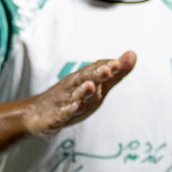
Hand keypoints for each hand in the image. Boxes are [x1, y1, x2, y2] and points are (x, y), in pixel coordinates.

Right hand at [22, 52, 136, 135]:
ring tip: (90, 86)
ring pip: (74, 96)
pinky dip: (68, 111)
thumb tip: (133, 54)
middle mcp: (73, 87)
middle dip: (95, 74)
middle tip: (106, 70)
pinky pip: (62, 114)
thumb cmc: (73, 97)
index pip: (95, 69)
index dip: (106, 67)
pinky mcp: (55, 117)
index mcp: (83, 79)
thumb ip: (116, 74)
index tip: (117, 64)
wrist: (38, 114)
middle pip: (84, 79)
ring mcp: (63, 102)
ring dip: (82, 91)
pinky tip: (76, 106)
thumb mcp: (97, 86)